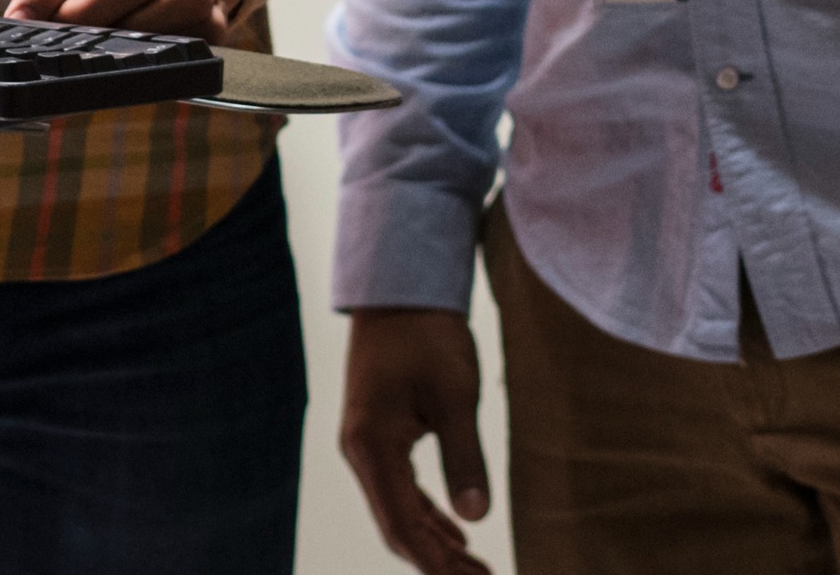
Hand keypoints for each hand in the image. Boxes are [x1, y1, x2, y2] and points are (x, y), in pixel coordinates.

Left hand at [6, 0, 245, 40]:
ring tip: (94, 47)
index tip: (19, 18)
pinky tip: (133, 55)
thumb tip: (26, 15)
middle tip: (57, 38)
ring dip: (126, 34)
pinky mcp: (219, 11)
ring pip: (172, 5)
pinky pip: (190, 37)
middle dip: (88, 13)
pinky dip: (156, 51)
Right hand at [337, 309, 494, 574]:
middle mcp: (361, 452)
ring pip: (398, 511)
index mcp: (373, 445)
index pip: (402, 525)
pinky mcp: (379, 436)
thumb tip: (478, 518)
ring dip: (435, 544)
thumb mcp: (455, 395)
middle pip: (397, 527)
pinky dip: (428, 517)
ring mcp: (367, 446)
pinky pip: (400, 491)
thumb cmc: (428, 336)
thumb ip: (464, 456)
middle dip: (437, 562)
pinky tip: (456, 534)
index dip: (435, 563)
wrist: (400, 292)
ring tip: (476, 569)